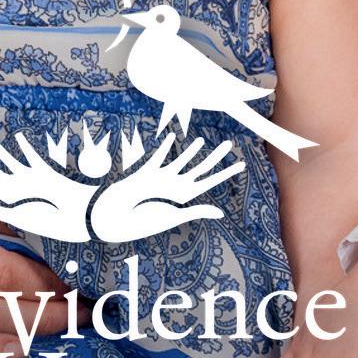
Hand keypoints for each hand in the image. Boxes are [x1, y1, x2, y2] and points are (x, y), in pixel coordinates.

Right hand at [91, 135, 244, 241]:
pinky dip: (165, 146)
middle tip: (229, 144)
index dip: (226, 173)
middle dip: (215, 156)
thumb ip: (196, 212)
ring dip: (191, 151)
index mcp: (184, 197)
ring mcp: (161, 178)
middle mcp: (175, 186)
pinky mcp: (147, 171)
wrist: (117, 216)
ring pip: (181, 160)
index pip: (210, 182)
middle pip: (200, 167)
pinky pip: (158, 156)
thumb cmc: (143, 221)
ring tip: (202, 140)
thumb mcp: (173, 216)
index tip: (241, 165)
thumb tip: (221, 213)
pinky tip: (172, 136)